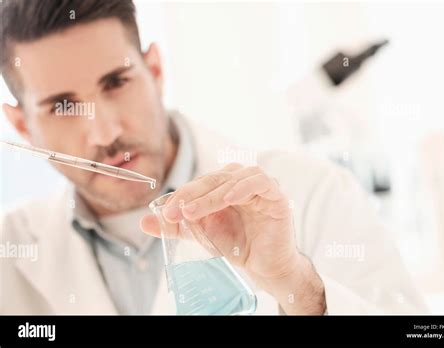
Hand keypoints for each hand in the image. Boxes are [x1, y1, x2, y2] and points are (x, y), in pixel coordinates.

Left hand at [140, 163, 325, 313]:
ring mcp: (259, 187)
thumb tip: (144, 221)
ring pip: (233, 178)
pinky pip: (260, 182)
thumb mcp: (201, 234)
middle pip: (214, 178)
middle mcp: (241, 182)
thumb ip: (176, 226)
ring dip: (211, 194)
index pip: (201, 182)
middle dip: (191, 194)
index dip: (182, 194)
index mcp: (225, 186)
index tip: (165, 212)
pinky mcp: (276, 196)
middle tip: (173, 212)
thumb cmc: (237, 246)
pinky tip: (228, 199)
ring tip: (193, 211)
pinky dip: (243, 187)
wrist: (263, 267)